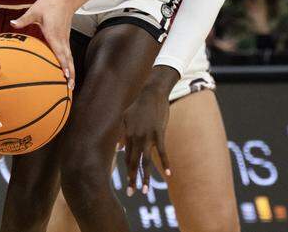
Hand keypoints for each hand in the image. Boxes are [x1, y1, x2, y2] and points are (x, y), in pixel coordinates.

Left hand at [10, 0, 74, 88]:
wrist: (64, 0)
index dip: (62, 63)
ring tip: (70, 86)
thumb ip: (24, 19)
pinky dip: (69, 65)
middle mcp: (62, 40)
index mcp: (54, 34)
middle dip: (70, 74)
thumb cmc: (49, 5)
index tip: (65, 74)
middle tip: (69, 87)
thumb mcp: (34, 11)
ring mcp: (65, 41)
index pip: (59, 51)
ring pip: (70, 59)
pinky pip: (68, 55)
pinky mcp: (65, 40)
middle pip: (68, 60)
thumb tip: (12, 23)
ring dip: (71, 72)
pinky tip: (67, 73)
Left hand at [124, 67, 177, 195]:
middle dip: (132, 179)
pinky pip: (162, 152)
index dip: (127, 172)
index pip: (126, 158)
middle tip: (131, 194)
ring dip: (145, 177)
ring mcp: (148, 137)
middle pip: (133, 162)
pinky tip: (168, 175)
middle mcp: (136, 138)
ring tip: (145, 191)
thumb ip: (121, 133)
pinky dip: (165, 163)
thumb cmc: (139, 105)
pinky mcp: (159, 134)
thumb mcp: (125, 117)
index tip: (128, 185)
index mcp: (128, 134)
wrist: (152, 93)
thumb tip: (119, 149)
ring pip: (145, 161)